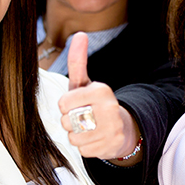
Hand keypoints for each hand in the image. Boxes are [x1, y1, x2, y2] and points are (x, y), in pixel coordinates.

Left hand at [58, 32, 140, 162]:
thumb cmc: (95, 104)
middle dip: (70, 122)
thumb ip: (78, 61)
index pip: (64, 103)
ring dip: (77, 136)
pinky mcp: (112, 145)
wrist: (121, 128)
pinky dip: (85, 147)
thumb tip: (79, 34)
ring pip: (74, 137)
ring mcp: (112, 128)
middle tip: (84, 118)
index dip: (66, 106)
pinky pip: (83, 150)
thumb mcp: (85, 83)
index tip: (77, 104)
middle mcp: (109, 108)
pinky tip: (95, 139)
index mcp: (101, 90)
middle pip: (67, 122)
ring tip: (89, 129)